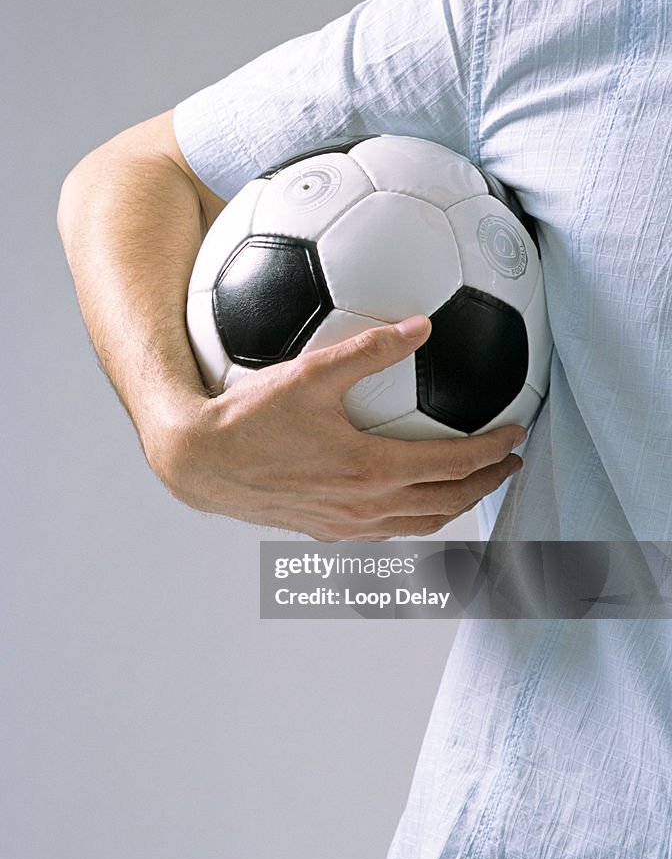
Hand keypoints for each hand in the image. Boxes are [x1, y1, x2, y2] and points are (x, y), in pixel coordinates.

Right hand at [155, 315, 524, 540]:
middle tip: (511, 465)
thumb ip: (370, 350)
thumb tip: (421, 326)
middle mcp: (366, 507)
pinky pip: (388, 532)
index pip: (454, 465)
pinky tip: (413, 498)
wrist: (200, 461)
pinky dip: (417, 516)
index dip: (493, 450)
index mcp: (371, 470)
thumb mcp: (311, 374)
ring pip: (421, 525)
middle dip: (487, 485)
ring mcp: (346, 524)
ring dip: (457, 506)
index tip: (517, 435)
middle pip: (448, 503)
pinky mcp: (326, 530)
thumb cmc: (249, 418)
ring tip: (475, 486)